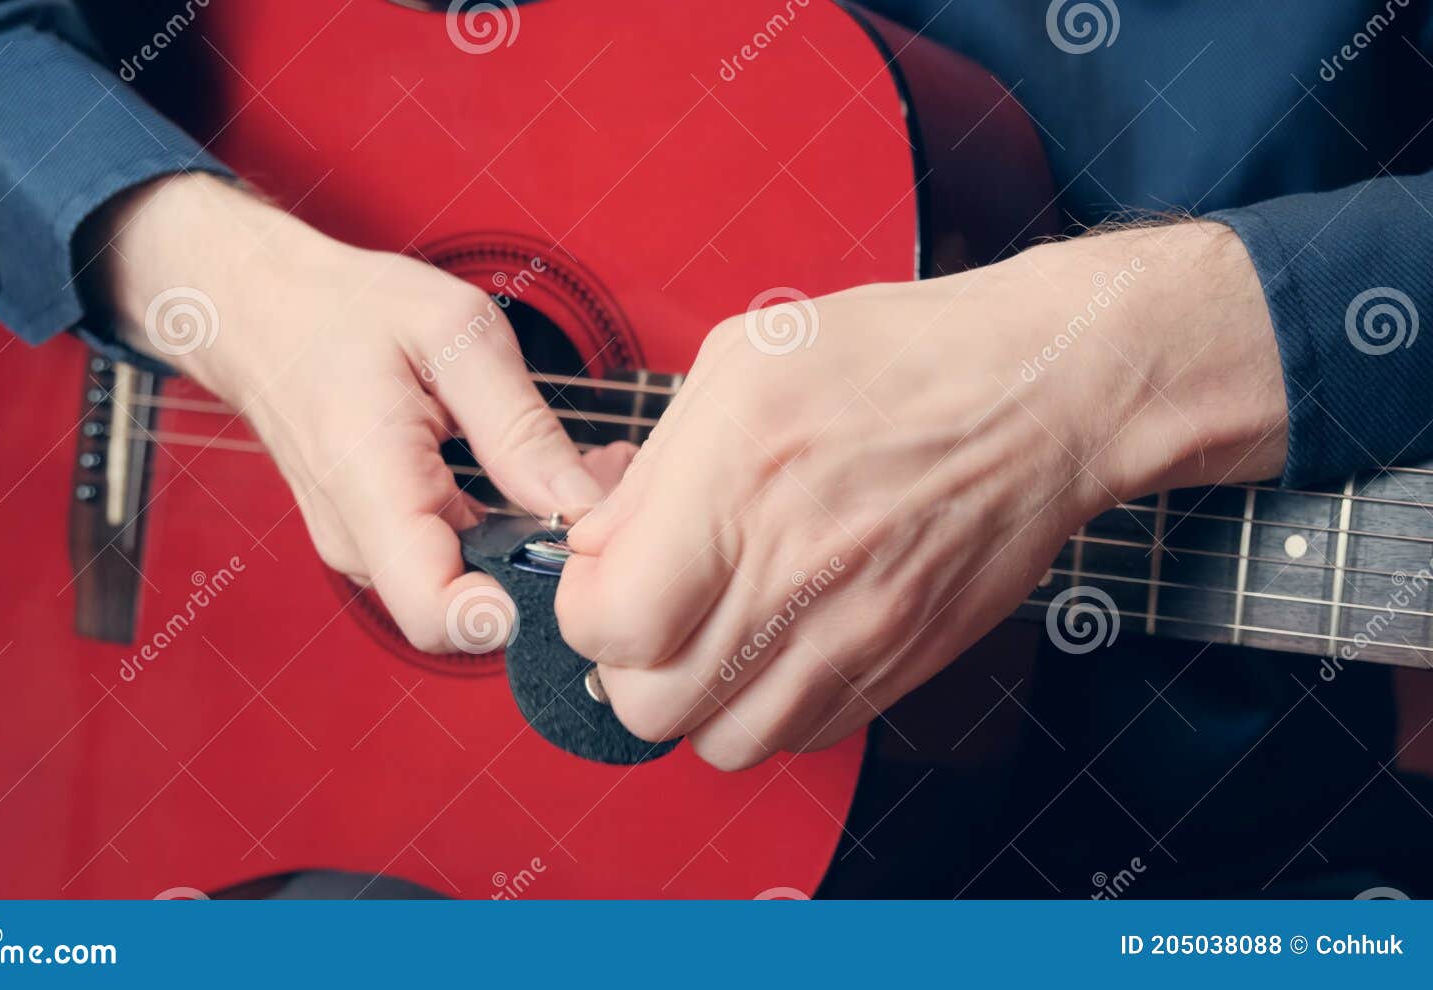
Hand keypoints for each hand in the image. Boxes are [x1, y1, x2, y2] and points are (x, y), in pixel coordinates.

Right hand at [81, 174, 627, 650]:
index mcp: (373, 487)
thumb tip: (580, 507)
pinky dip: (505, 530)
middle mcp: (360, 539)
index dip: (513, 609)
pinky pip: (452, 562)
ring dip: (535, 544)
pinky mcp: (377, 541)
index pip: (439, 614)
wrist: (261, 312)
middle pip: (469, 613)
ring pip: (468, 590)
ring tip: (584, 465)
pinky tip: (535, 471)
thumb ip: (518, 426)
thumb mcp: (454, 334)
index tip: (569, 552)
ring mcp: (365, 548)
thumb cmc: (348, 309)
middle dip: (549, 565)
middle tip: (605, 483)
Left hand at [556, 222, 1287, 769]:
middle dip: (626, 665)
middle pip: (651, 706)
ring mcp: (854, 633)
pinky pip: (804, 737)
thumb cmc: (899, 359)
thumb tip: (598, 542)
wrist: (1041, 393)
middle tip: (648, 612)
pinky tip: (778, 644)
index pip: (610, 625)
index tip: (600, 581)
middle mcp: (792, 574)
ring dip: (697, 700)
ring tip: (712, 635)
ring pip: (724, 743)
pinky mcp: (901, 664)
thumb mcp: (742, 364)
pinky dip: (771, 709)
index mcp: (737, 486)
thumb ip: (656, 467)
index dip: (582, 611)